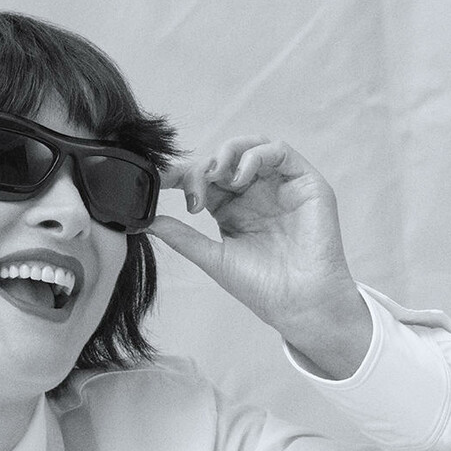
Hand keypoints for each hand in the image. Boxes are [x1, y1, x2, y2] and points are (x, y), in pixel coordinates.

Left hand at [151, 135, 372, 379]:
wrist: (300, 305)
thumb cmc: (264, 288)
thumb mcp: (214, 258)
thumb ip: (183, 237)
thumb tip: (145, 221)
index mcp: (233, 209)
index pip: (204, 179)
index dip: (181, 174)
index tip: (158, 179)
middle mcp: (256, 193)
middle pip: (224, 159)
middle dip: (202, 168)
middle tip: (191, 190)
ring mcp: (280, 186)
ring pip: (251, 146)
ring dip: (227, 153)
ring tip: (215, 176)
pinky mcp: (305, 183)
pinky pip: (280, 151)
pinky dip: (255, 155)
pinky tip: (240, 178)